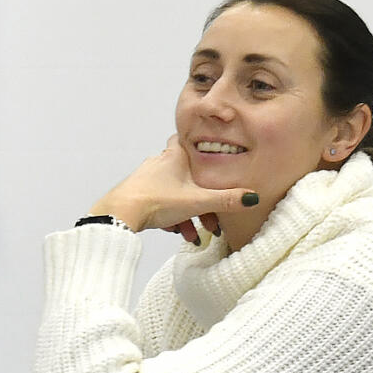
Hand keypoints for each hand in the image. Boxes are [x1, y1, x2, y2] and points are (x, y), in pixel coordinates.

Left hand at [91, 136, 254, 245]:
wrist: (120, 214)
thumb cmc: (156, 200)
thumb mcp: (198, 201)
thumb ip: (225, 200)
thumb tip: (252, 198)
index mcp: (174, 156)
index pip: (185, 140)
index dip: (197, 146)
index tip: (208, 154)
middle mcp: (159, 163)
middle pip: (185, 176)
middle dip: (199, 196)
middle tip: (208, 217)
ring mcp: (146, 179)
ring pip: (173, 193)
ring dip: (185, 213)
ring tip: (193, 233)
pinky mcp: (137, 194)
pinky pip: (159, 203)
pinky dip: (169, 216)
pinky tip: (175, 231)